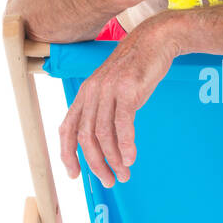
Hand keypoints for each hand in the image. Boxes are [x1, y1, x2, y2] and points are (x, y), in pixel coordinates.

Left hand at [58, 13, 178, 186]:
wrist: (155, 40)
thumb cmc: (137, 67)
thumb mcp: (113, 87)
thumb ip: (104, 109)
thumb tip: (105, 141)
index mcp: (85, 93)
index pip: (67, 128)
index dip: (67, 154)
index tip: (75, 175)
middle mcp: (92, 92)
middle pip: (85, 137)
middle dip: (95, 164)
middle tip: (109, 181)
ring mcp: (109, 90)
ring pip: (103, 134)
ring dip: (113, 159)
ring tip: (124, 174)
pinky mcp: (128, 90)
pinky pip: (122, 124)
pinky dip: (126, 145)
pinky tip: (130, 158)